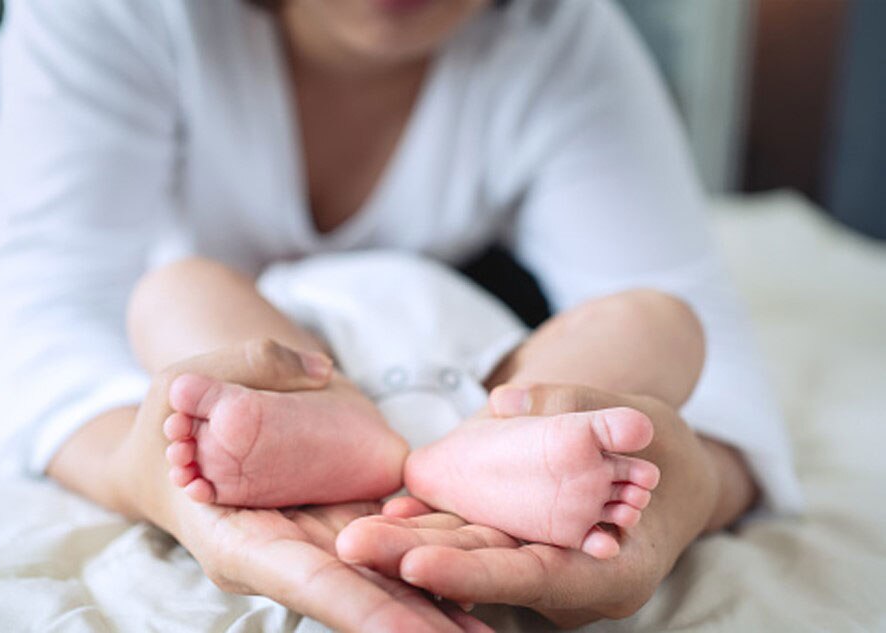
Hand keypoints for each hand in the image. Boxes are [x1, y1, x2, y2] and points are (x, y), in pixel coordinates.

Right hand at [113, 339, 489, 631]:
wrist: (172, 436)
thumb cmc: (168, 414)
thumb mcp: (182, 380)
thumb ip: (250, 366)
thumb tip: (321, 373)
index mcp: (238, 538)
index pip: (308, 581)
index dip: (362, 608)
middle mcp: (283, 554)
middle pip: (358, 596)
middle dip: (415, 623)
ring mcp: (315, 542)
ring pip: (380, 581)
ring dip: (433, 607)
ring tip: (492, 630)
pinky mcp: (339, 522)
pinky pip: (386, 550)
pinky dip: (426, 570)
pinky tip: (472, 590)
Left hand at [338, 384, 724, 626]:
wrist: (664, 465)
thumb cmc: (658, 443)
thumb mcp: (637, 417)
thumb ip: (577, 406)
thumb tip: (504, 399)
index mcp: (611, 570)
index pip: (533, 577)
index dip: (473, 574)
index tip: (416, 564)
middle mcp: (570, 581)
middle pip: (487, 575)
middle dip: (417, 561)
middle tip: (354, 544)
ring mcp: (542, 563)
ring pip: (472, 559)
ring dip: (412, 548)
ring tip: (354, 536)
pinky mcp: (520, 542)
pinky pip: (474, 540)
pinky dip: (434, 530)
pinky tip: (390, 516)